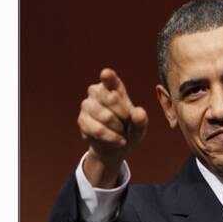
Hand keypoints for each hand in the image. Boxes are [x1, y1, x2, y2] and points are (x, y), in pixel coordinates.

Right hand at [77, 68, 147, 187]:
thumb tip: (138, 112)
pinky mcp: (81, 119)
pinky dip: (110, 138)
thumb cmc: (129, 130)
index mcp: (113, 85)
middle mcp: (97, 91)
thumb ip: (141, 120)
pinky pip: (97, 130)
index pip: (109, 78)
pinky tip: (116, 141)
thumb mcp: (139, 126)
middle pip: (112, 99)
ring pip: (105, 117)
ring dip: (118, 130)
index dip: (108, 77)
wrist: (115, 146)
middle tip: (127, 124)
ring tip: (121, 134)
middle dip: (124, 116)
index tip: (106, 74)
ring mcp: (87, 104)